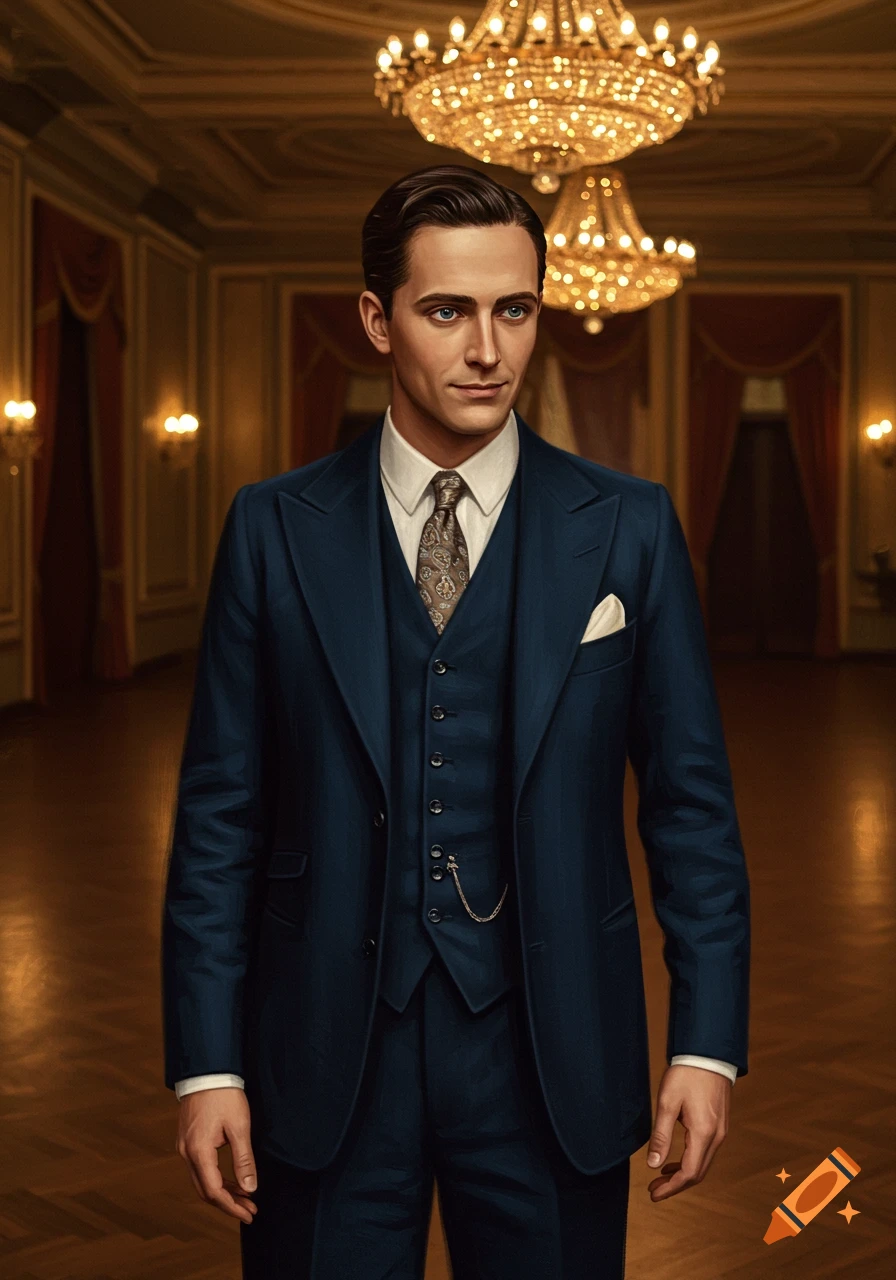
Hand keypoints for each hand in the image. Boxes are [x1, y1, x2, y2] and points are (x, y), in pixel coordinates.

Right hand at [176, 1087, 258, 1224]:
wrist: (207, 1071)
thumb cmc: (224, 1095)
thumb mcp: (239, 1127)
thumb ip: (243, 1159)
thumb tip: (250, 1188)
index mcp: (198, 1151)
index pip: (214, 1191)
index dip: (232, 1206)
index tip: (249, 1213)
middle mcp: (187, 1153)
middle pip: (205, 1190)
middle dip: (228, 1203)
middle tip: (250, 1209)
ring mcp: (185, 1146)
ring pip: (201, 1181)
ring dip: (223, 1192)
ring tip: (245, 1197)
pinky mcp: (188, 1140)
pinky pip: (200, 1168)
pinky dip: (216, 1178)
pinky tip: (232, 1180)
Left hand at [645, 1064, 729, 1200]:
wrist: (709, 1054)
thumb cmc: (687, 1074)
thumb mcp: (667, 1103)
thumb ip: (661, 1136)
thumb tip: (652, 1164)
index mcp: (703, 1133)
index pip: (689, 1173)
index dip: (671, 1187)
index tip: (654, 1194)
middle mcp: (716, 1137)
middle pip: (698, 1173)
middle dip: (675, 1184)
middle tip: (654, 1189)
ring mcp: (721, 1131)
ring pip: (703, 1164)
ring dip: (682, 1174)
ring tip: (660, 1176)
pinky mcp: (719, 1125)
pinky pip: (706, 1152)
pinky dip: (690, 1161)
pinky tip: (675, 1159)